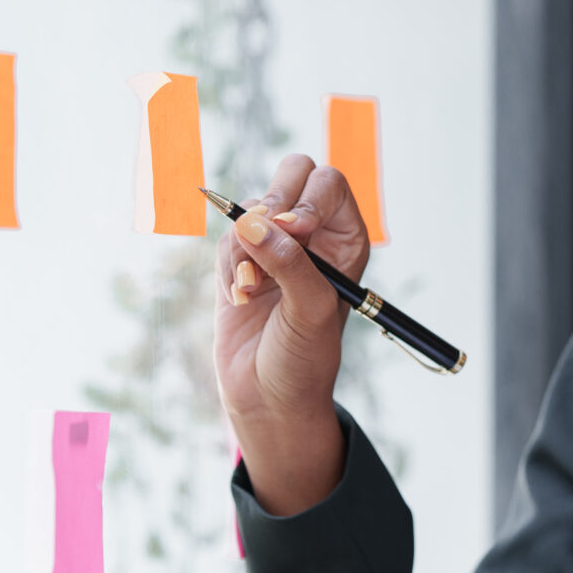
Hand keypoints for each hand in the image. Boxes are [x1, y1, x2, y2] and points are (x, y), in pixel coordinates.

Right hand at [212, 153, 374, 514]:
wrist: (268, 398)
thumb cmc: (304, 358)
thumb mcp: (309, 309)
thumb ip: (288, 262)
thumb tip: (251, 222)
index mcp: (345, 240)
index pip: (329, 184)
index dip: (308, 198)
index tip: (293, 230)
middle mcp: (313, 236)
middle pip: (292, 174)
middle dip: (271, 202)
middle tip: (261, 234)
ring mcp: (274, 246)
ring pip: (251, 208)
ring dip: (245, 248)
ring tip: (252, 292)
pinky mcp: (240, 262)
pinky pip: (227, 238)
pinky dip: (229, 267)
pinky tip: (240, 299)